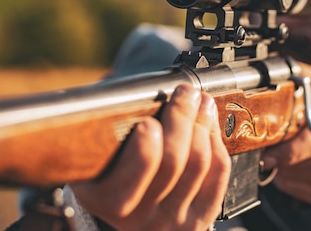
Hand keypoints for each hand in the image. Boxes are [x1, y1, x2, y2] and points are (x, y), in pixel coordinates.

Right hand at [69, 84, 230, 230]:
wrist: (128, 211)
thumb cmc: (108, 172)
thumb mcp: (93, 161)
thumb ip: (109, 135)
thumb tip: (139, 100)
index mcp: (108, 200)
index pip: (132, 177)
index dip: (144, 148)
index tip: (147, 122)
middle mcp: (141, 216)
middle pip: (172, 161)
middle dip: (182, 118)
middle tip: (185, 92)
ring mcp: (172, 220)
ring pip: (198, 164)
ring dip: (203, 124)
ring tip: (201, 101)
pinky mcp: (199, 219)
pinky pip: (216, 175)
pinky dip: (216, 144)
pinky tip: (210, 124)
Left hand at [261, 63, 310, 205]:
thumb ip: (301, 77)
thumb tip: (270, 69)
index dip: (288, 151)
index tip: (266, 156)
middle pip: (297, 161)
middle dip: (277, 153)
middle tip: (269, 142)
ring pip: (293, 177)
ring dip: (281, 165)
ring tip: (290, 149)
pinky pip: (297, 190)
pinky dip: (289, 178)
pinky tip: (299, 163)